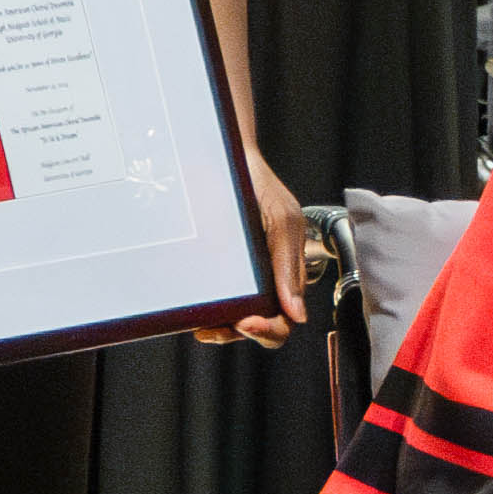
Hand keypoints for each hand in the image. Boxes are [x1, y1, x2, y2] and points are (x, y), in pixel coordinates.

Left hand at [191, 152, 307, 345]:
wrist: (225, 159)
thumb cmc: (260, 187)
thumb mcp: (282, 221)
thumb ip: (289, 266)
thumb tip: (298, 315)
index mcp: (286, 274)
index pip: (283, 320)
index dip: (268, 329)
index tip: (249, 322)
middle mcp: (264, 280)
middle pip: (258, 327)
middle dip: (242, 333)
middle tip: (220, 327)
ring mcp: (240, 278)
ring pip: (233, 322)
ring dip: (220, 329)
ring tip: (204, 325)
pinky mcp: (215, 271)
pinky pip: (213, 302)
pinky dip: (205, 313)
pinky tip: (194, 313)